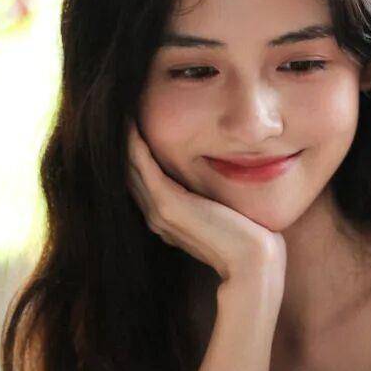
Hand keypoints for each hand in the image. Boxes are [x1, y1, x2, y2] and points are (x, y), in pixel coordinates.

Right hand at [126, 121, 286, 303]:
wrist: (253, 262)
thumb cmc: (248, 237)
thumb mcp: (224, 211)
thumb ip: (212, 198)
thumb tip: (218, 182)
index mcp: (167, 217)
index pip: (141, 178)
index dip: (134, 152)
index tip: (133, 122)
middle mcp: (156, 215)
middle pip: (128, 170)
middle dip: (122, 141)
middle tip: (117, 108)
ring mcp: (158, 211)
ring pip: (128, 166)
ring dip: (122, 137)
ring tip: (119, 109)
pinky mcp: (167, 205)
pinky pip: (141, 165)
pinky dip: (134, 142)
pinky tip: (130, 119)